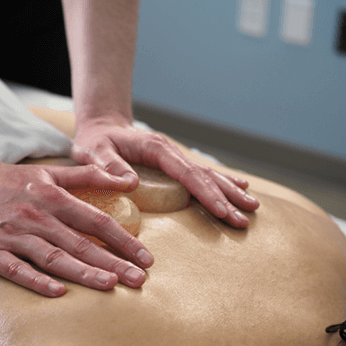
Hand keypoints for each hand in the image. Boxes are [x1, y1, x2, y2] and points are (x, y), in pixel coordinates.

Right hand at [0, 157, 152, 296]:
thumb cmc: (6, 181)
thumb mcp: (48, 172)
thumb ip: (88, 176)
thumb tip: (129, 181)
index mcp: (51, 197)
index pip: (96, 221)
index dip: (123, 240)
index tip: (146, 258)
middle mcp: (35, 216)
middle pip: (80, 243)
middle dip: (112, 262)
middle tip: (140, 280)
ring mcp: (11, 235)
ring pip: (52, 257)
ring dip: (82, 272)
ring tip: (110, 285)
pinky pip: (15, 269)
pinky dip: (36, 281)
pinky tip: (57, 293)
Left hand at [71, 116, 259, 227]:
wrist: (101, 127)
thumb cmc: (94, 142)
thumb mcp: (92, 152)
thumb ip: (108, 166)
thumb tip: (131, 183)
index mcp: (156, 149)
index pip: (187, 174)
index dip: (206, 194)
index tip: (222, 210)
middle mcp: (171, 152)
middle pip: (204, 175)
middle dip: (226, 197)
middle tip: (245, 218)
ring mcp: (174, 157)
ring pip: (208, 175)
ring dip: (230, 192)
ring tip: (252, 208)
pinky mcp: (173, 164)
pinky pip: (201, 175)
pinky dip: (222, 183)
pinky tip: (240, 189)